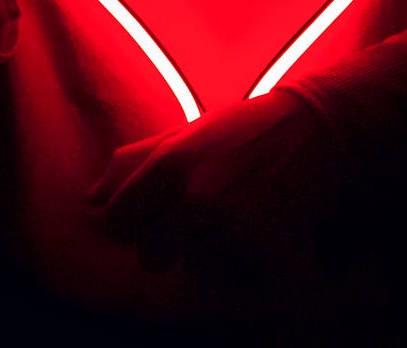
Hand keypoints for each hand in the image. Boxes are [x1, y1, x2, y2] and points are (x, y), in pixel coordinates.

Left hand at [88, 89, 348, 277]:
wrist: (315, 130)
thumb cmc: (243, 130)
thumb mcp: (183, 134)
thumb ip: (134, 162)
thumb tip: (92, 196)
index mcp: (167, 165)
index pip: (117, 219)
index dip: (131, 223)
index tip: (151, 216)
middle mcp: (192, 198)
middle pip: (149, 254)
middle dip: (167, 244)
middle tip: (199, 220)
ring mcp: (228, 226)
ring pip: (191, 268)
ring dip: (206, 254)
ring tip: (232, 220)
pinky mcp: (262, 248)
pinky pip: (231, 277)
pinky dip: (240, 263)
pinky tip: (254, 232)